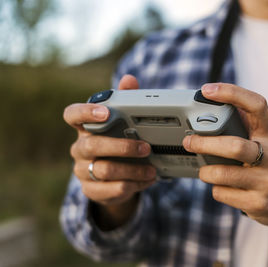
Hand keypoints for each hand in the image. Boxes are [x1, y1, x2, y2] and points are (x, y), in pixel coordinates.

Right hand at [63, 75, 156, 229]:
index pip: (73, 115)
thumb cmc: (116, 142)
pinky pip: (111, 189)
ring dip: (133, 170)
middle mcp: (80, 148)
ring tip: (152, 169)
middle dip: (122, 147)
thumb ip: (125, 100)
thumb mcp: (122, 123)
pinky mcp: (91, 190)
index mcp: (85, 127)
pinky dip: (133, 185)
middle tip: (145, 148)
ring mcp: (83, 170)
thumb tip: (130, 79)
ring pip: (104, 170)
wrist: (113, 178)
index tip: (105, 112)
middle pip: (93, 146)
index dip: (85, 112)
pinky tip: (147, 180)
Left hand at [182, 83, 267, 246]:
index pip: (256, 105)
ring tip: (204, 171)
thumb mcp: (267, 141)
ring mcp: (267, 182)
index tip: (207, 90)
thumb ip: (246, 125)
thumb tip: (214, 104)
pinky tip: (224, 187)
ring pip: (223, 174)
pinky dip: (216, 189)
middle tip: (189, 141)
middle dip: (205, 144)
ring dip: (206, 172)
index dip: (231, 93)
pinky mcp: (258, 204)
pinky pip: (223, 193)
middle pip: (234, 146)